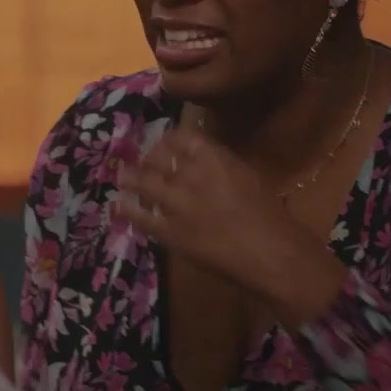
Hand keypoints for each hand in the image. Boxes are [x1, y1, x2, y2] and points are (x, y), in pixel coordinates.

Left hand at [115, 126, 347, 326]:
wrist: (272, 253)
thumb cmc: (270, 215)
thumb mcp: (247, 176)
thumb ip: (221, 165)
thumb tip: (201, 160)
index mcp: (215, 158)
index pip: (181, 137)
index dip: (167, 140)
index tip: (163, 145)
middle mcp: (192, 175)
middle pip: (158, 157)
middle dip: (148, 158)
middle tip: (142, 163)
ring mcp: (178, 204)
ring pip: (143, 183)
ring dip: (130, 178)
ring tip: (122, 176)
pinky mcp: (170, 232)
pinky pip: (141, 218)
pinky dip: (126, 210)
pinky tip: (118, 206)